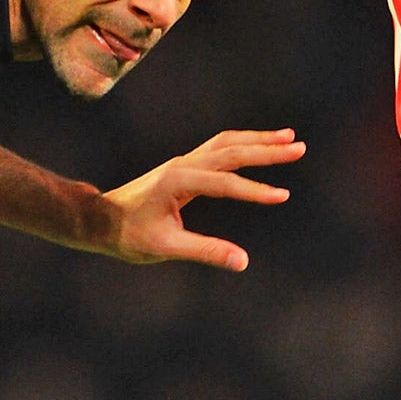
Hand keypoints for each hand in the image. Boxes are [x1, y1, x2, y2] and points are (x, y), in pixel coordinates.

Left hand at [96, 128, 304, 270]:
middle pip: (231, 151)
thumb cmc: (129, 235)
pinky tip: (259, 146)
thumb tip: (243, 261)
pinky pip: (220, 147)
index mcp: (178, 182)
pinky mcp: (184, 166)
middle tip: (299, 148)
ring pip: (227, 143)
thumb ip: (206, 251)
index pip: (225, 184)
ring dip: (258, 140)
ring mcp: (183, 162)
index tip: (282, 196)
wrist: (101, 219)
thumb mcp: (166, 248)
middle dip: (267, 149)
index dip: (255, 191)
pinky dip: (243, 143)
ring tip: (288, 138)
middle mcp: (183, 165)